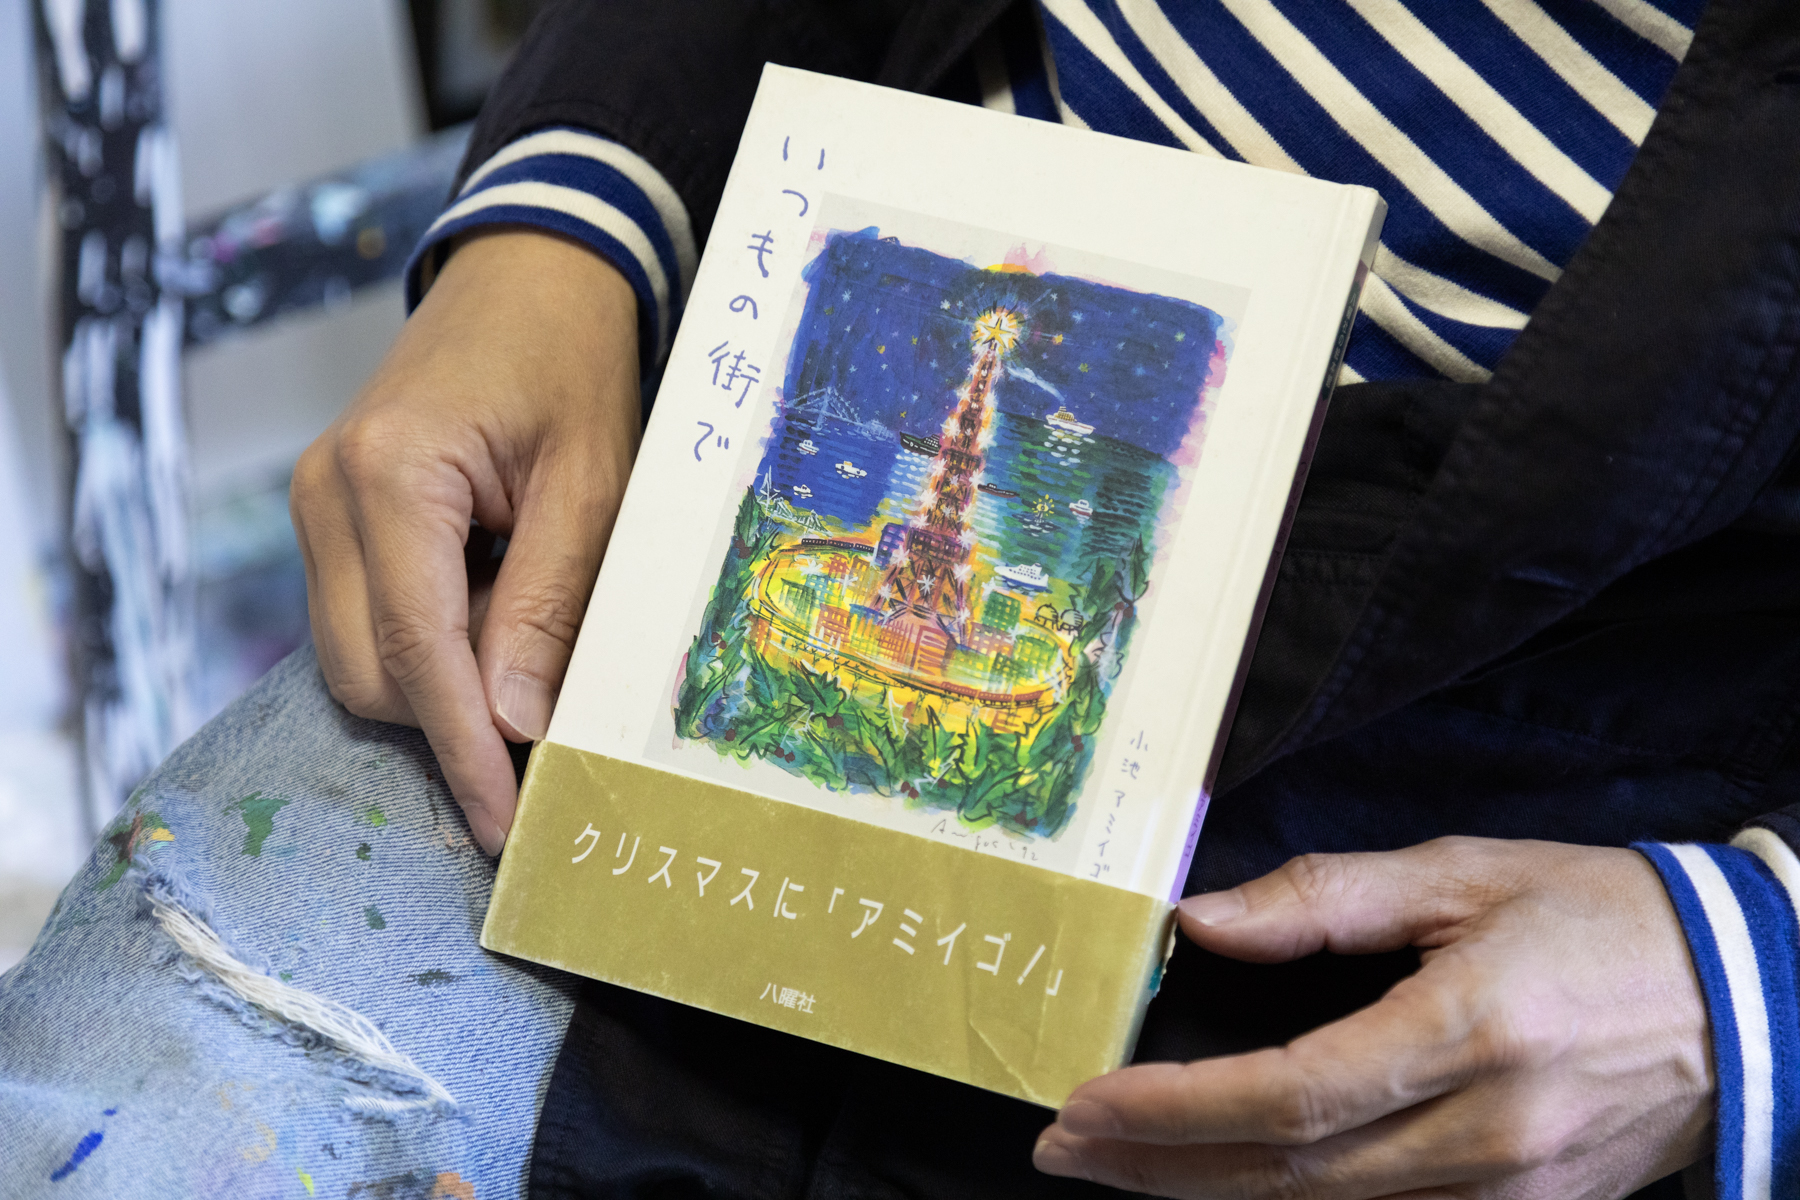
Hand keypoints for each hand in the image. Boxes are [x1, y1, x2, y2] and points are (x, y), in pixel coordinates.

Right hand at [291, 229, 640, 853]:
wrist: (528, 276)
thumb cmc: (571, 364)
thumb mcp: (592, 484)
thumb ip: (547, 604)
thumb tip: (515, 725)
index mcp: (389, 473)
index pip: (413, 650)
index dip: (462, 749)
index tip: (504, 825)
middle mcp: (327, 493)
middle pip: (366, 672)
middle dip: (451, 723)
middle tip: (549, 726)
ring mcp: (317, 504)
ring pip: (355, 658)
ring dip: (442, 682)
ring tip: (529, 629)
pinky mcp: (332, 517)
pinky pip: (362, 618)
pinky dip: (428, 643)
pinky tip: (494, 606)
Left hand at [1034, 838, 1713, 1198]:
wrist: (1747, 1000)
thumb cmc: (1597, 917)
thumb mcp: (1459, 876)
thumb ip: (1321, 901)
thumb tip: (1200, 923)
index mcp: (1471, 1036)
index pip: (1291, 1097)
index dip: (1176, 1109)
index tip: (1085, 1104)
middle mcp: (1488, 1138)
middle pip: (1292, 1178)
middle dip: (1161, 1168)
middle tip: (1065, 1152)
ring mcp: (1513, 1197)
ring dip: (1211, 1196)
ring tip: (1121, 1169)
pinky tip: (1233, 1189)